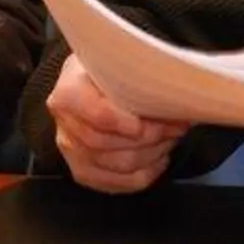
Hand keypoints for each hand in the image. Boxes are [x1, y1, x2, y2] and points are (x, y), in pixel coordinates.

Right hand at [46, 54, 188, 192]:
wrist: (87, 84)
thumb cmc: (106, 71)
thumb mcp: (115, 59)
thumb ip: (135, 71)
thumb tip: (174, 83)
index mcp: (68, 94)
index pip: (98, 115)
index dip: (127, 123)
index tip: (154, 120)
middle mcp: (64, 126)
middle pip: (108, 143)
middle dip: (151, 137)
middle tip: (179, 125)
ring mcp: (72, 153)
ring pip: (117, 165)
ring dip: (153, 154)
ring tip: (172, 138)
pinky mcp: (83, 172)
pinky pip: (116, 184)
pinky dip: (145, 175)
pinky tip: (160, 159)